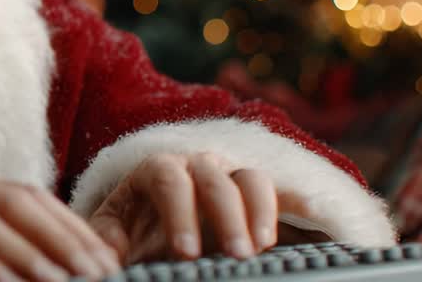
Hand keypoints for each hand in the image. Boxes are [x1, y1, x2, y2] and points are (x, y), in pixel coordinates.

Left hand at [88, 152, 307, 264]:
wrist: (151, 237)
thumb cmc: (131, 236)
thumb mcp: (111, 236)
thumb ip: (106, 238)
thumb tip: (109, 252)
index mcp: (156, 169)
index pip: (168, 178)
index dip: (178, 213)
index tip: (185, 253)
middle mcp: (196, 166)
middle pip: (215, 178)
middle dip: (226, 216)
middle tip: (235, 256)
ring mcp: (230, 178)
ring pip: (251, 179)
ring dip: (260, 211)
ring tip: (261, 248)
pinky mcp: (257, 198)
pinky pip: (282, 193)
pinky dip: (300, 203)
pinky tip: (315, 217)